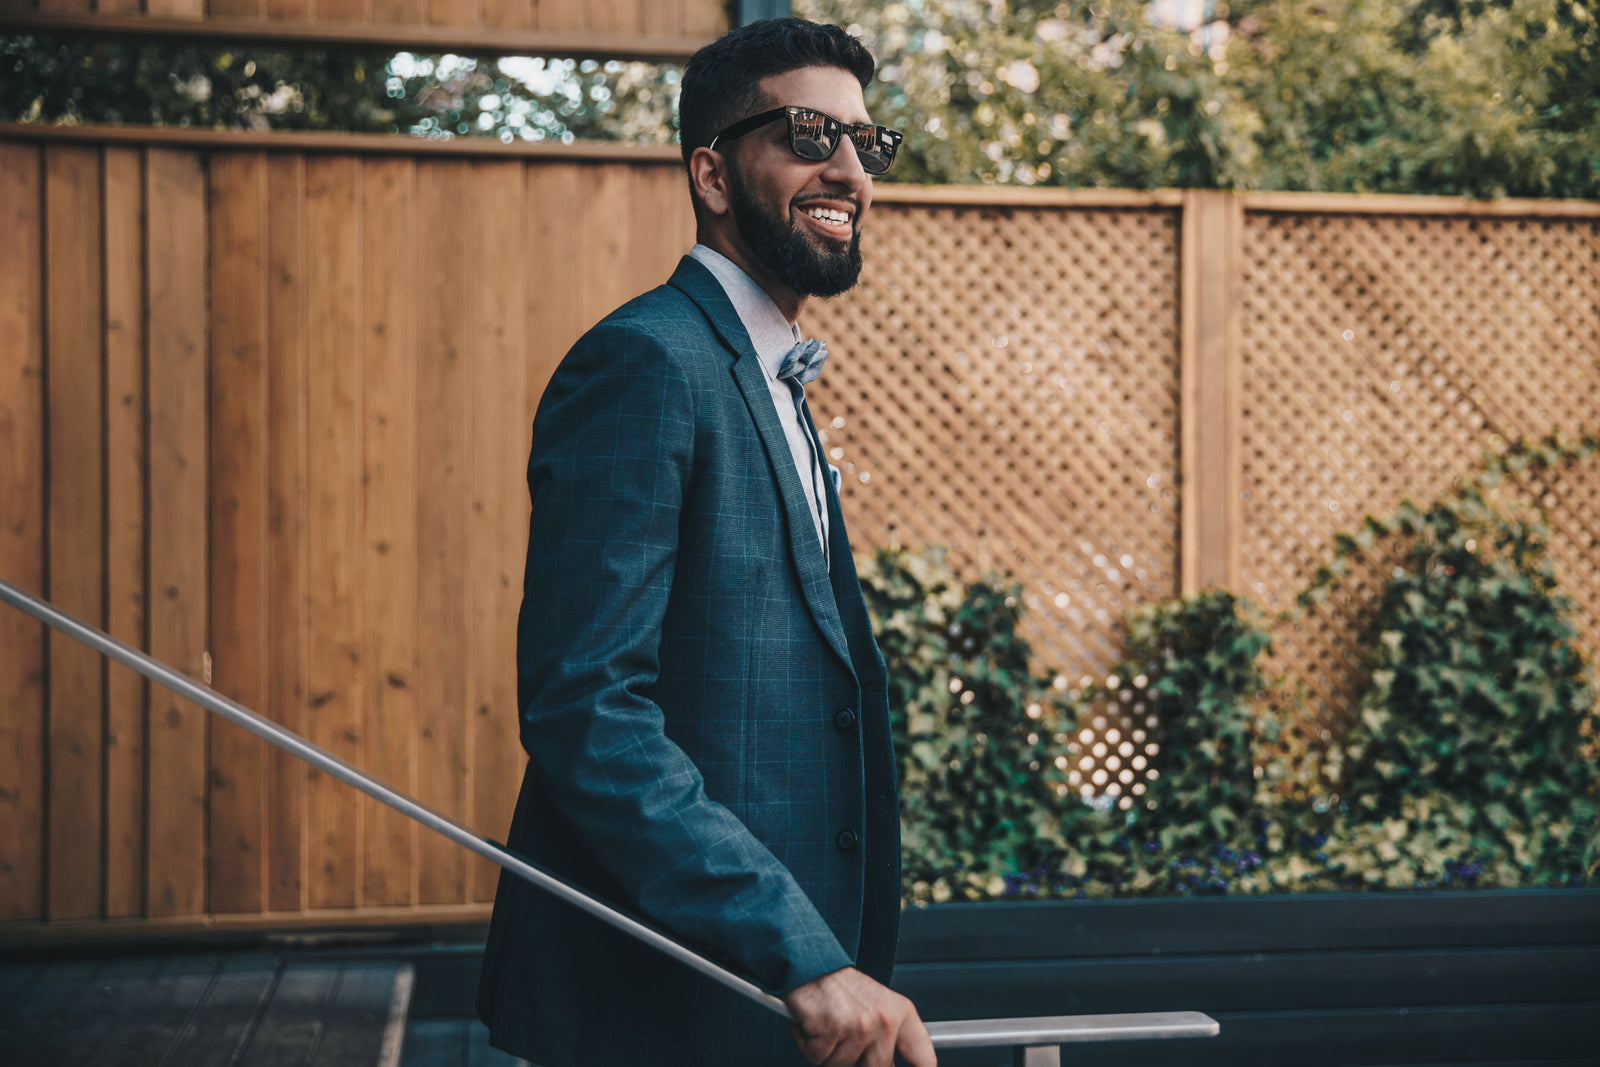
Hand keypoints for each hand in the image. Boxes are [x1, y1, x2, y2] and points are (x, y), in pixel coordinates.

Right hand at [781, 966, 936, 1066]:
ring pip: (841, 1065)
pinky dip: (808, 1044)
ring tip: (827, 1026)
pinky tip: (812, 1024)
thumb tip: (889, 1066)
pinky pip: (817, 1057)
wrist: (810, 964)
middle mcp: (884, 1019)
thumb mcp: (877, 1007)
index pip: (924, 1058)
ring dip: (827, 1053)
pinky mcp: (831, 1026)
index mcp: (900, 1013)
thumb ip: (889, 1040)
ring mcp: (859, 1024)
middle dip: (854, 1061)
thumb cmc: (840, 988)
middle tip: (843, 1038)